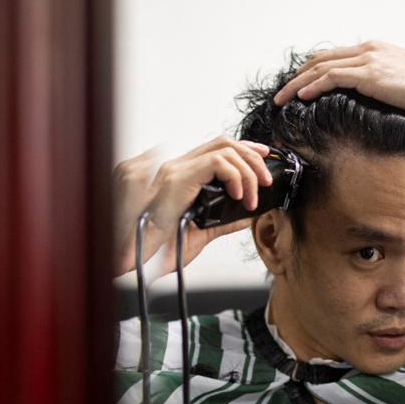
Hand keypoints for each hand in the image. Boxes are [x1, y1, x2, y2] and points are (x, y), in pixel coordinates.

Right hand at [112, 136, 272, 275]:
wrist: (139, 261)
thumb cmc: (160, 250)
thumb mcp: (200, 233)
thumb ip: (223, 221)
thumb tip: (245, 216)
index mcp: (180, 177)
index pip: (215, 149)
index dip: (243, 149)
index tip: (262, 158)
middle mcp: (176, 168)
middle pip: (222, 142)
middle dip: (251, 156)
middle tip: (265, 179)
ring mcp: (175, 170)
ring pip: (224, 149)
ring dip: (247, 171)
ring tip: (251, 196)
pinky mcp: (178, 178)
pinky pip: (217, 163)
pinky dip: (235, 177)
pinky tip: (238, 196)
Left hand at [274, 41, 404, 120]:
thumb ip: (386, 85)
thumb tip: (376, 101)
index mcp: (376, 50)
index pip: (334, 56)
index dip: (311, 70)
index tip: (298, 85)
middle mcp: (368, 50)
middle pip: (320, 59)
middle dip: (297, 76)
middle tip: (282, 93)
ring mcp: (368, 61)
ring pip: (320, 67)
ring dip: (297, 84)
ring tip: (282, 99)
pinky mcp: (370, 75)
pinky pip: (332, 78)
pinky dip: (312, 87)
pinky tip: (301, 98)